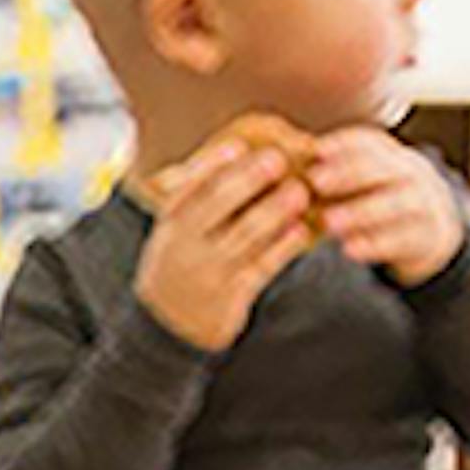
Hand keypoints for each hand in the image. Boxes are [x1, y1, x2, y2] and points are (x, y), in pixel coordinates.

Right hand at [135, 136, 318, 352]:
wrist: (169, 323)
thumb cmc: (181, 262)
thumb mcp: (173, 232)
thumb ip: (193, 199)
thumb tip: (234, 153)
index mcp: (168, 227)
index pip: (186, 190)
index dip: (211, 166)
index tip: (237, 146)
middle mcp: (184, 248)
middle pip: (216, 206)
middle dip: (248, 180)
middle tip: (277, 160)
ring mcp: (207, 272)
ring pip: (245, 236)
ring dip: (275, 211)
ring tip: (299, 193)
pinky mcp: (230, 296)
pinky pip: (262, 267)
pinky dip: (283, 247)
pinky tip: (300, 231)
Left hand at [307, 127, 464, 285]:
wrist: (433, 228)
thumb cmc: (377, 200)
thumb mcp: (363, 180)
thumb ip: (329, 175)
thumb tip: (277, 166)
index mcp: (388, 155)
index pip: (367, 142)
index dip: (342, 144)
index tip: (314, 149)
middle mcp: (409, 173)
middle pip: (383, 168)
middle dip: (349, 172)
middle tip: (315, 181)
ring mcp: (423, 203)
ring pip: (397, 202)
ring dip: (361, 211)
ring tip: (328, 221)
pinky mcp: (427, 236)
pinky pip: (404, 239)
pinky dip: (376, 244)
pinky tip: (349, 250)